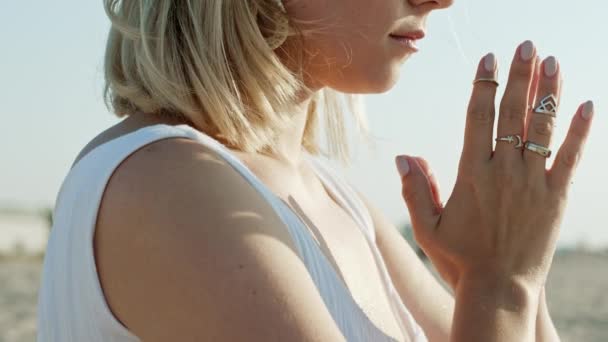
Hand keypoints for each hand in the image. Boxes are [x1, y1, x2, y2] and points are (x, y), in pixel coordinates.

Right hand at [395, 41, 594, 292]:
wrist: (500, 289)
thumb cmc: (460, 259)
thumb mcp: (427, 226)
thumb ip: (416, 189)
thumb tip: (403, 156)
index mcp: (472, 175)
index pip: (478, 118)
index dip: (483, 86)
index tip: (488, 61)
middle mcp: (504, 173)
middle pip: (513, 114)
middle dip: (519, 76)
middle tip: (525, 46)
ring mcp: (533, 184)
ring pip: (543, 129)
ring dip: (549, 93)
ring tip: (552, 62)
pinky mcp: (556, 198)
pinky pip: (572, 158)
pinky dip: (581, 132)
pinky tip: (588, 105)